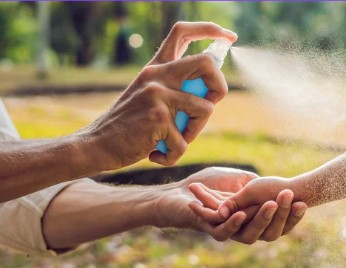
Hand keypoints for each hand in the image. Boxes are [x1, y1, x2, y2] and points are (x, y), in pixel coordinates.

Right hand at [79, 22, 237, 168]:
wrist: (96, 145)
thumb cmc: (129, 126)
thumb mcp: (149, 96)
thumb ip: (175, 88)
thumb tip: (213, 89)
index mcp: (155, 68)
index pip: (182, 32)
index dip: (209, 29)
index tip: (229, 36)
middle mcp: (157, 75)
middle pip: (207, 63)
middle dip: (220, 86)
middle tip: (210, 105)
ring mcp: (158, 95)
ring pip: (206, 109)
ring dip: (195, 131)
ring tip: (174, 140)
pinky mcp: (158, 118)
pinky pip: (185, 141)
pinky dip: (175, 155)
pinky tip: (157, 154)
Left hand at [153, 167, 307, 243]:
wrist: (179, 192)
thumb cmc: (209, 184)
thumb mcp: (240, 180)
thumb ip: (257, 185)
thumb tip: (280, 186)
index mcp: (254, 220)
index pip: (279, 222)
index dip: (292, 215)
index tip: (303, 202)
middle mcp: (244, 230)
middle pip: (269, 230)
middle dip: (281, 214)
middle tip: (289, 197)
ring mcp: (228, 232)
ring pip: (249, 234)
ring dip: (260, 218)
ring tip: (270, 204)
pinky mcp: (210, 230)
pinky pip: (225, 232)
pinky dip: (233, 223)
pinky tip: (240, 214)